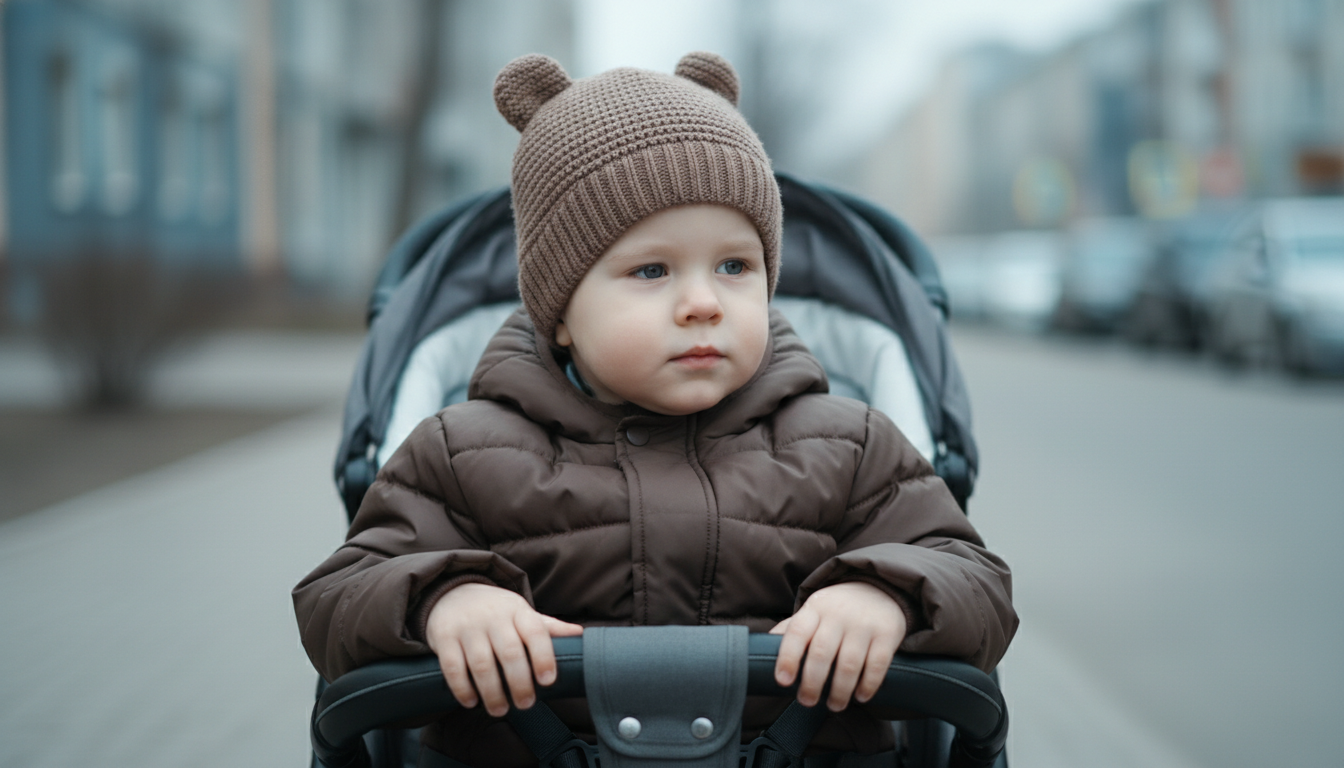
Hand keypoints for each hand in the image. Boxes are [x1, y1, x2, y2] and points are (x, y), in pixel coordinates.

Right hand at [424, 583, 583, 716]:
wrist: (452, 592)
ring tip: (500, 709)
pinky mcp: (443, 637)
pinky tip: (470, 702)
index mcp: (517, 611)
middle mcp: (493, 617)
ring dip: (492, 692)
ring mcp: (467, 627)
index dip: (544, 657)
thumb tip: (581, 635)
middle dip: (519, 683)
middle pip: (510, 653)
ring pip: (482, 664)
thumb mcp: (521, 613)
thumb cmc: (496, 610)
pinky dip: (462, 688)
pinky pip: (453, 667)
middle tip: (526, 704)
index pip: (536, 631)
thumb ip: (548, 627)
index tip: (548, 681)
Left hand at [769, 582, 907, 710]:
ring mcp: (863, 624)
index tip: (783, 681)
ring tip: (835, 705)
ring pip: (849, 663)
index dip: (788, 658)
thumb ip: (792, 628)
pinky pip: (877, 664)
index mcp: (815, 608)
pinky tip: (861, 696)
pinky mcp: (887, 633)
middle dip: (812, 683)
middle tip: (807, 701)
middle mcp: (838, 615)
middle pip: (821, 653)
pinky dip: (868, 685)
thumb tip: (763, 649)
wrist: (880, 586)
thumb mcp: (813, 610)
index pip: (797, 633)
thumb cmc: (838, 607)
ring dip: (840, 690)